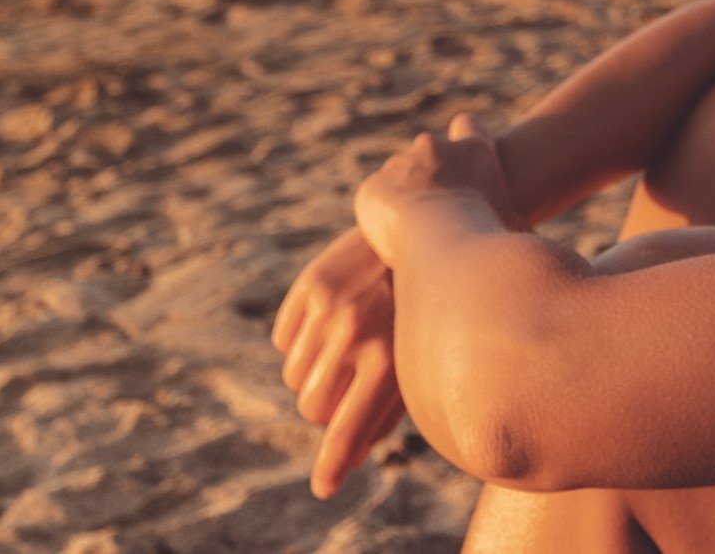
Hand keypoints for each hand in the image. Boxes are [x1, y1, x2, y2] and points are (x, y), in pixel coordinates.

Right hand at [273, 227, 405, 497]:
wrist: (426, 227)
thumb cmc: (431, 308)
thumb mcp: (419, 358)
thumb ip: (387, 410)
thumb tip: (351, 458)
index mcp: (390, 362)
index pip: (349, 429)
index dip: (333, 463)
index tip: (324, 487)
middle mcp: (355, 337)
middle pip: (312, 408)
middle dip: (325, 409)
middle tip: (346, 387)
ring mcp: (328, 310)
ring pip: (294, 378)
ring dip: (314, 374)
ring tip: (345, 348)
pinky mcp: (309, 286)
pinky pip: (283, 341)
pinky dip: (300, 342)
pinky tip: (331, 322)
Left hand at [354, 113, 519, 260]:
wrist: (446, 248)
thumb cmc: (493, 238)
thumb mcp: (520, 229)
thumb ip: (524, 225)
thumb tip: (536, 241)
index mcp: (475, 151)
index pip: (469, 126)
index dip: (466, 138)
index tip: (464, 161)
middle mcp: (436, 149)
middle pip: (429, 151)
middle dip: (430, 176)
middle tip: (438, 213)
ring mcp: (401, 166)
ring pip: (398, 177)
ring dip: (404, 197)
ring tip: (412, 233)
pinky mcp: (373, 188)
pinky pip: (375, 200)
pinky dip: (382, 217)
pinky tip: (392, 241)